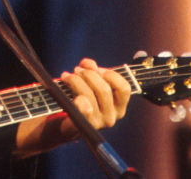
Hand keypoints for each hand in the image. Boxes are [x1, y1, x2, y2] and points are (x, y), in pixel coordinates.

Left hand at [14, 57, 131, 156]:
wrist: (66, 122)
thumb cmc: (80, 97)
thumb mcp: (89, 82)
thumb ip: (91, 69)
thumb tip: (88, 63)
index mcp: (119, 106)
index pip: (124, 88)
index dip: (110, 74)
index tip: (97, 68)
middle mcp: (112, 117)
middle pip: (103, 89)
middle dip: (87, 75)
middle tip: (76, 70)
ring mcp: (98, 123)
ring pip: (89, 96)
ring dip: (75, 81)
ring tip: (66, 76)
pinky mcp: (83, 126)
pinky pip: (84, 111)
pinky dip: (79, 101)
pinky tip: (72, 95)